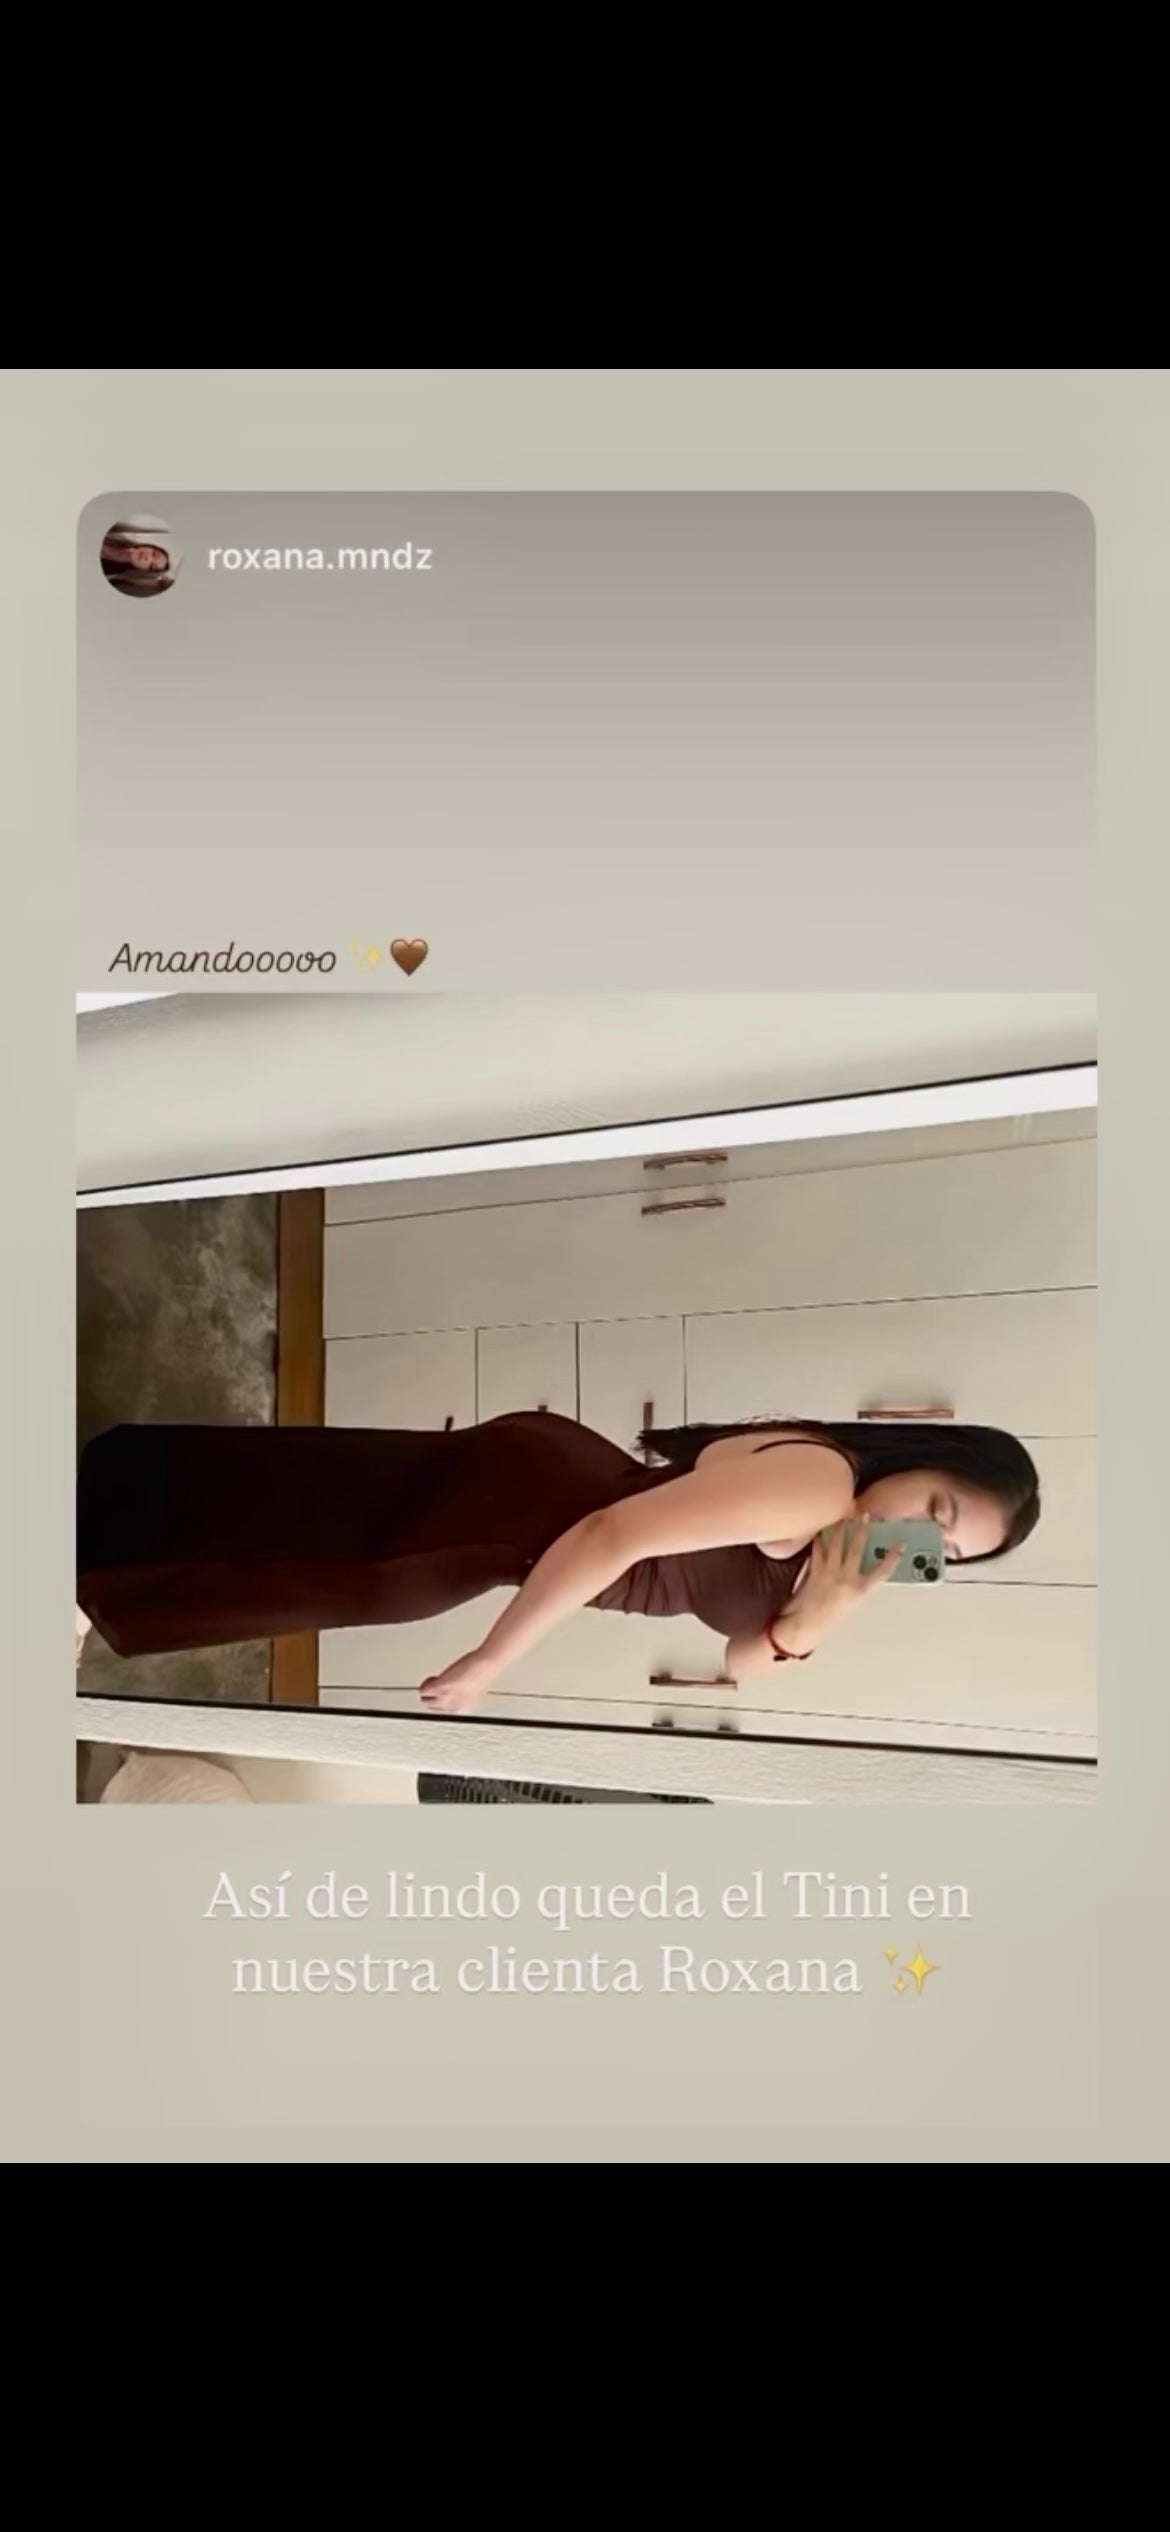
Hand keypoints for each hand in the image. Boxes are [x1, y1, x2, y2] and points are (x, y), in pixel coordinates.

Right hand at [419, 1651, 498, 1713]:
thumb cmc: (485, 1674)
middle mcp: (454, 1706)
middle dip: (432, 1697)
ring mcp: (446, 1697)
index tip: (442, 1695)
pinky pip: (424, 1689)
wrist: (486, 1665)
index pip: (446, 1711)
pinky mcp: (440, 1686)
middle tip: (433, 1687)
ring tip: (431, 1682)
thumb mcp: (474, 1690)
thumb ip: (463, 1695)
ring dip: (427, 1691)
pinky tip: (431, 1678)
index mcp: (464, 1709)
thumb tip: (458, 1690)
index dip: (443, 1701)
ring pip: (426, 1700)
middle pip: (433, 1707)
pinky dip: (425, 1684)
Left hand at [772, 1516, 903, 1654]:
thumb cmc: (830, 1620)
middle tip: (865, 1516)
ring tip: (843, 1516)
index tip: (900, 1545)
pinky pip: (818, 1550)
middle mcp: (846, 1579)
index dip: (893, 1557)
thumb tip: (862, 1568)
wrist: (807, 1626)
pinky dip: (819, 1539)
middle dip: (862, 1530)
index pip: (883, 1571)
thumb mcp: (854, 1604)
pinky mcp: (815, 1571)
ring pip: (837, 1544)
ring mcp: (830, 1573)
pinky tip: (820, 1530)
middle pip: (857, 1548)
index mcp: (860, 1590)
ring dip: (840, 1528)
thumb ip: (860, 1585)